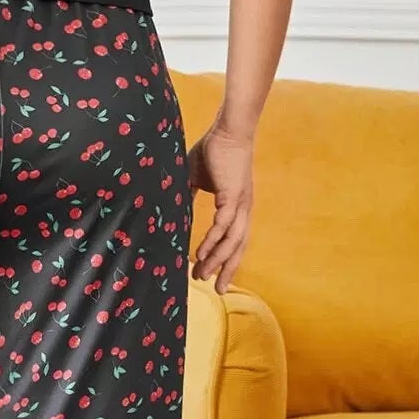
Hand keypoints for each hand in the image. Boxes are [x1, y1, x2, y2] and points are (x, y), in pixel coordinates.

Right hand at [185, 117, 253, 292]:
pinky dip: (213, 242)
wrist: (228, 129)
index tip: (211, 273)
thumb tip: (174, 208)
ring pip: (232, 242)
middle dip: (227, 270)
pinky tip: (201, 254)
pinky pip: (224, 227)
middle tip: (216, 290)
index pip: (233, 239)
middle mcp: (243, 210)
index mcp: (236, 206)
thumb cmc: (214, 149)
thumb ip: (187, 194)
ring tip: (203, 276)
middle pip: (238, 248)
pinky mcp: (234, 197)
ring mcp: (241, 205)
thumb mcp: (194, 177)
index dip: (224, 258)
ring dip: (218, 261)